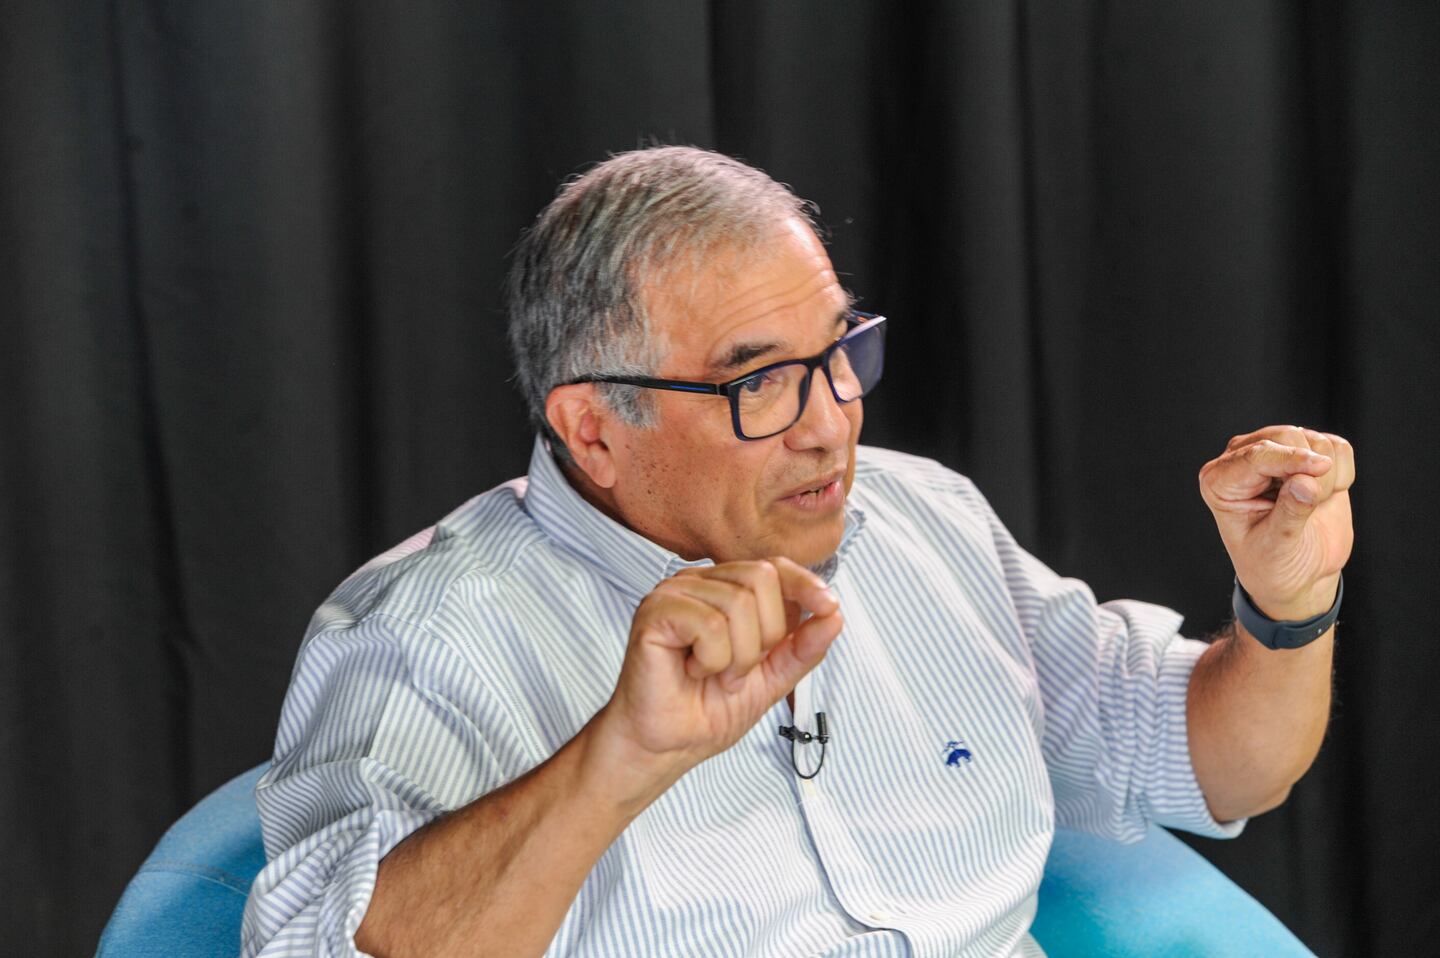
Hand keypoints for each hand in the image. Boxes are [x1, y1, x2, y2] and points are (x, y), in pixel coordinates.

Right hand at [596, 557, 842, 794]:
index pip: (774, 566)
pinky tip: (692, 671)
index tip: (828, 606)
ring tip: (713, 676)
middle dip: (764, 637)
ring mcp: (674, 592)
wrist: (666, 746)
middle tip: (737, 671)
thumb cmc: (706, 710)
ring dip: (737, 657)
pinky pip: (710, 624)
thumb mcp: (772, 679)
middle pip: (762, 578)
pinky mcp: (655, 611)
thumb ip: (802, 648)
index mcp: (727, 590)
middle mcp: (700, 583)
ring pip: (738, 603)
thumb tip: (834, 615)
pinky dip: (712, 660)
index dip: (804, 583)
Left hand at [1198, 425, 1355, 619]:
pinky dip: (1342, 472)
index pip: (1256, 455)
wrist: (1300, 573)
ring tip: (1313, 506)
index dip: (1290, 459)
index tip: (1320, 468)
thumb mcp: (1277, 547)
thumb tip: (1305, 482)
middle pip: (1286, 436)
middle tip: (1312, 506)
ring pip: (1316, 440)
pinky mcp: (1309, 455)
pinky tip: (1326, 496)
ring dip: (1327, 476)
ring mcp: (1277, 453)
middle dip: (1309, 471)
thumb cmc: (1275, 563)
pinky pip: (1338, 447)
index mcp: (1220, 481)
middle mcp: (1243, 459)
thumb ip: (1290, 514)